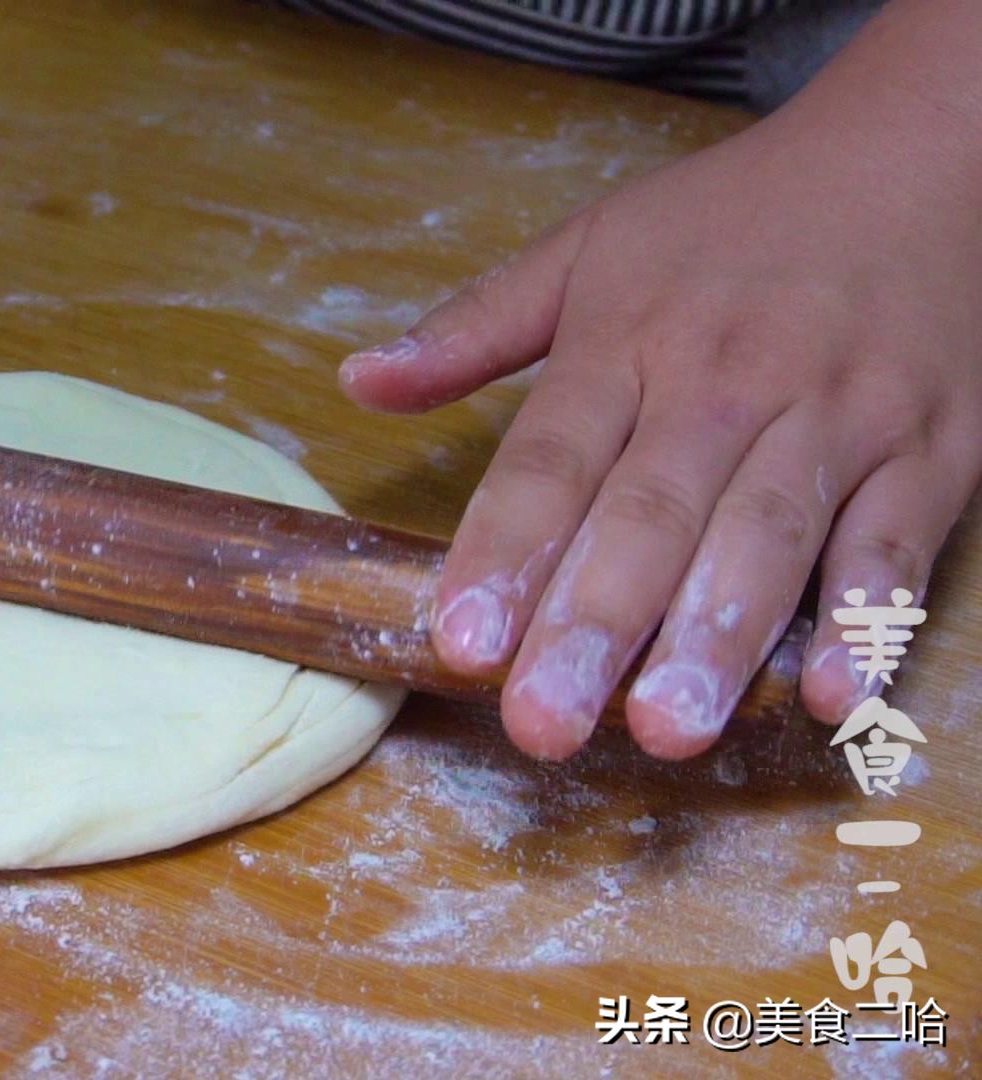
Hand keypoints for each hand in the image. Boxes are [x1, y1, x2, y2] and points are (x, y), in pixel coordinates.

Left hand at [340, 2, 981, 758]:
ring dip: (714, 639)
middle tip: (543, 722)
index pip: (550, 461)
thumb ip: (472, 329)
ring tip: (665, 731)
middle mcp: (724, 385)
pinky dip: (867, 620)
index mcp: (627, 341)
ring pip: (765, 537)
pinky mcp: (930, 451)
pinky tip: (831, 697)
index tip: (462, 641)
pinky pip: (893, 544)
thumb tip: (355, 381)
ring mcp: (834, 419)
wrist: (920, 152)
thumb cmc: (732, 219)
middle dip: (594, 625)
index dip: (504, 552)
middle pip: (649, 515)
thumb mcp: (587, 247)